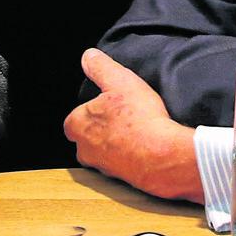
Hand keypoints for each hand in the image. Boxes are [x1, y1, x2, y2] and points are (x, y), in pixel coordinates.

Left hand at [64, 49, 202, 201]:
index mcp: (78, 125)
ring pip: (103, 153)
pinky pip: (122, 165)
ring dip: (116, 144)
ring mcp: (103, 168)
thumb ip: (101, 67)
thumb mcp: (120, 81)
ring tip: (136, 131)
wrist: (162, 156)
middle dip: (100, 129)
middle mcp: (86, 150)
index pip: (73, 118)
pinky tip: (146, 146)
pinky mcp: (123, 179)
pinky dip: (131, 157)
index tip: (106, 104)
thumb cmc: (139, 120)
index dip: (90, 110)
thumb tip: (89, 56)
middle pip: (86, 137)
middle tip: (122, 118)